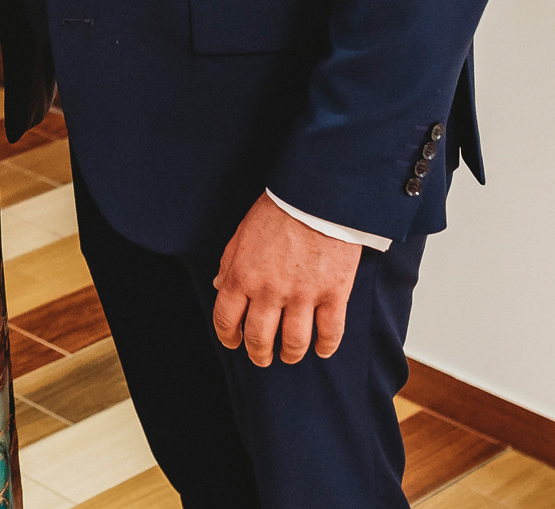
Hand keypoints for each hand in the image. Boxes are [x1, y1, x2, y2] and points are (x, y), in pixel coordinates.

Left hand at [212, 193, 363, 366]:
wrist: (316, 197)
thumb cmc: (277, 211)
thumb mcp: (241, 234)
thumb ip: (230, 263)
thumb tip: (221, 285)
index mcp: (242, 276)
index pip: (227, 320)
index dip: (228, 337)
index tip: (234, 342)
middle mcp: (269, 291)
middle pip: (260, 338)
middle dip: (259, 353)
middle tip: (262, 357)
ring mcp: (302, 295)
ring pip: (294, 342)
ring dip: (290, 354)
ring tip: (290, 355)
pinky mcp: (333, 294)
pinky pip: (330, 332)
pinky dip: (325, 346)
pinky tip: (321, 349)